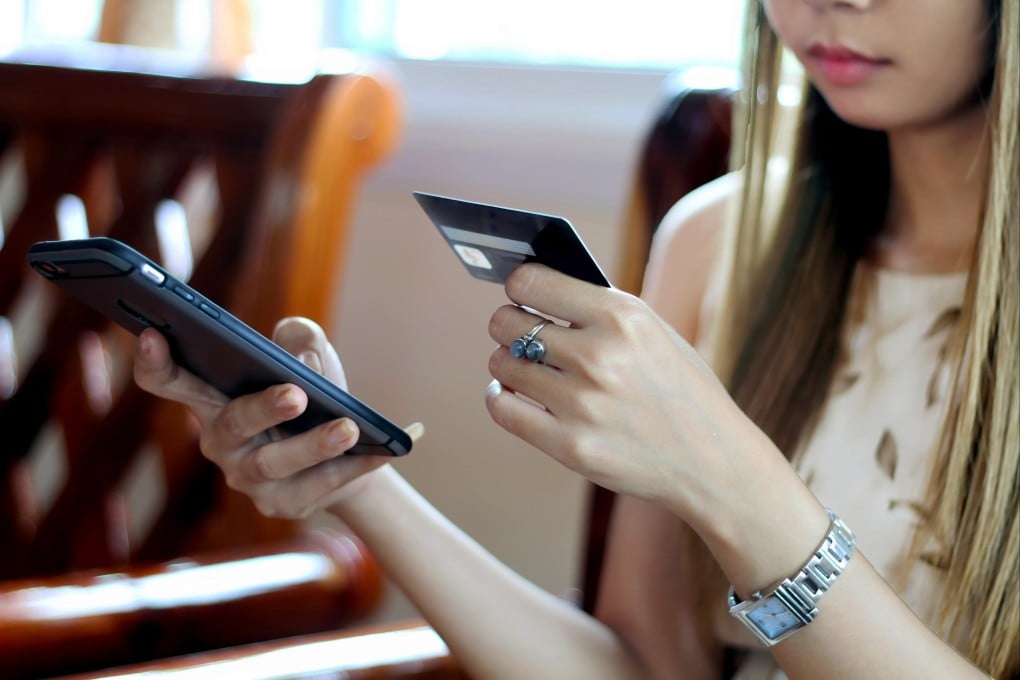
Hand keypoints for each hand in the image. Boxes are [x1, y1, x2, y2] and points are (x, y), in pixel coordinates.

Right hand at [133, 317, 394, 517]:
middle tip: (296, 393)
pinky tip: (380, 452)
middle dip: (263, 409)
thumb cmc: (316, 390)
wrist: (351, 445)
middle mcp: (221, 441)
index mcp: (214, 397)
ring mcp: (248, 478)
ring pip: (274, 464)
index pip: (168, 380)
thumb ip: (302, 338)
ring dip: (313, 444)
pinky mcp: (283, 505)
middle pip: (232, 425)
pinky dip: (352, 468)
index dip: (155, 362)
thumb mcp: (310, 355)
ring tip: (347, 427)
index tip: (155, 333)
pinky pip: (316, 487)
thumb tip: (303, 353)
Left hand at [485, 264, 774, 522]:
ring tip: (520, 367)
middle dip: (508, 324)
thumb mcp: (655, 332)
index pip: (532, 281)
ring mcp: (583, 403)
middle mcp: (599, 355)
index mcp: (623, 316)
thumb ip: (600, 310)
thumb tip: (537, 288)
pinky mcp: (571, 446)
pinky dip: (499, 398)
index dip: (518, 285)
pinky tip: (511, 395)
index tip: (519, 292)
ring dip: (506, 364)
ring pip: (503, 365)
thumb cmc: (682, 391)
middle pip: (508, 322)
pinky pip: (503, 409)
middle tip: (516, 332)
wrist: (714, 461)